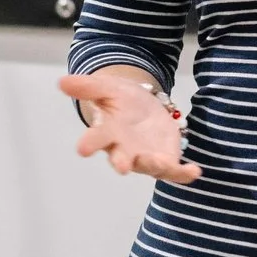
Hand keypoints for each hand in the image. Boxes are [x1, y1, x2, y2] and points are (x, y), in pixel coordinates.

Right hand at [58, 69, 202, 183]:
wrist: (144, 106)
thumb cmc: (121, 100)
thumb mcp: (106, 87)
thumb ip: (87, 87)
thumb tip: (61, 81)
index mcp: (108, 132)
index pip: (96, 139)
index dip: (89, 143)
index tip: (82, 149)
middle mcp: (125, 150)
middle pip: (123, 159)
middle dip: (123, 162)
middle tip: (122, 167)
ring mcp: (146, 157)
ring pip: (150, 166)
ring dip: (154, 165)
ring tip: (161, 163)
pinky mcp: (166, 160)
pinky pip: (175, 172)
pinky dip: (183, 174)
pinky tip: (195, 171)